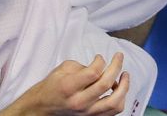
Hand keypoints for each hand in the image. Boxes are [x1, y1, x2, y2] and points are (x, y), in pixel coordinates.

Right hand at [11, 53, 129, 115]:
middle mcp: (79, 102)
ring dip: (124, 87)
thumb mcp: (63, 69)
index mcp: (69, 87)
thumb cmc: (53, 86)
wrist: (42, 108)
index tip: (99, 57)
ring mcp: (86, 112)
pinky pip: (113, 111)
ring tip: (125, 75)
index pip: (94, 72)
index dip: (101, 60)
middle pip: (105, 84)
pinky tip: (118, 89)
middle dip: (117, 66)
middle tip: (119, 56)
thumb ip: (83, 66)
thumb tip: (101, 66)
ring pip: (114, 102)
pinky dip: (120, 99)